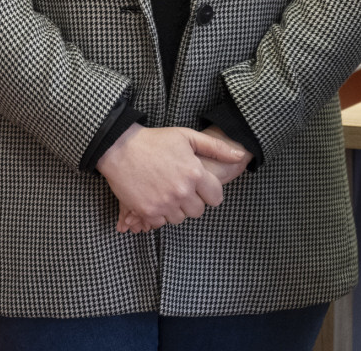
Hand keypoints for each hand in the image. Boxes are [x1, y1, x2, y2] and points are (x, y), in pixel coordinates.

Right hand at [97, 123, 245, 233]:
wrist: (120, 149)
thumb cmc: (156, 141)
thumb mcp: (188, 137)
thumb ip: (216, 148)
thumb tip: (241, 155)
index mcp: (194, 173)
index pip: (216, 198)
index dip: (211, 193)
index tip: (202, 188)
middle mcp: (181, 191)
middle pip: (198, 211)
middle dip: (194, 201)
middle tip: (183, 189)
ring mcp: (163, 203)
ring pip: (180, 218)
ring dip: (177, 209)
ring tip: (169, 193)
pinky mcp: (147, 211)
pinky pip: (161, 223)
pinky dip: (160, 214)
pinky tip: (156, 199)